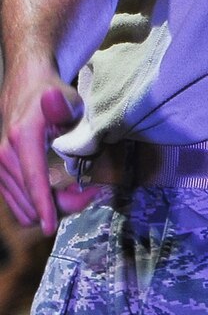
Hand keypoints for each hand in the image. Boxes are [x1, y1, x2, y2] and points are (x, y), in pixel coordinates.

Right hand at [0, 60, 91, 234]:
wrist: (26, 87)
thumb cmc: (52, 95)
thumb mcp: (66, 98)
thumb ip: (63, 106)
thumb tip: (52, 100)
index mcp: (21, 139)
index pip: (33, 179)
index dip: (43, 205)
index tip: (51, 227)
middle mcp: (4, 155)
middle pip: (31, 199)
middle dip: (61, 205)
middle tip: (90, 193)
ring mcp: (0, 167)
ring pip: (24, 206)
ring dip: (51, 206)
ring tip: (77, 191)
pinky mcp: (1, 174)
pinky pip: (18, 203)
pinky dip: (39, 205)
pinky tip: (59, 193)